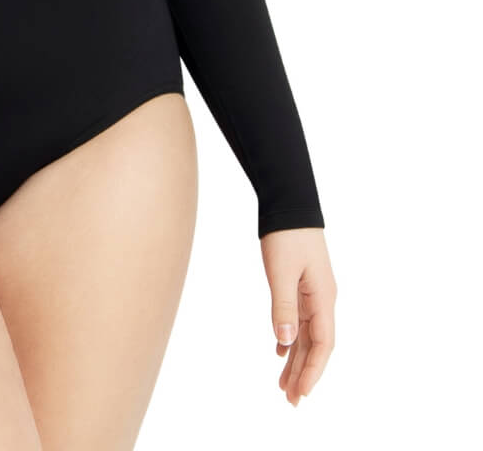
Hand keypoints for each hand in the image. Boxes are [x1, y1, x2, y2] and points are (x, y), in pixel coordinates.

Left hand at [259, 226, 335, 404]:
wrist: (289, 204)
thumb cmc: (287, 235)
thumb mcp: (282, 271)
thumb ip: (283, 305)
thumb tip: (285, 341)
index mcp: (323, 298)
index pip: (323, 345)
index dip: (313, 371)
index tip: (301, 393)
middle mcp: (322, 300)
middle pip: (316, 345)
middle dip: (304, 373)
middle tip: (291, 400)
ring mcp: (313, 293)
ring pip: (306, 335)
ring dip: (296, 360)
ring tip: (284, 386)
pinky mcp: (302, 286)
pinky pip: (299, 320)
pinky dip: (290, 339)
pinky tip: (280, 352)